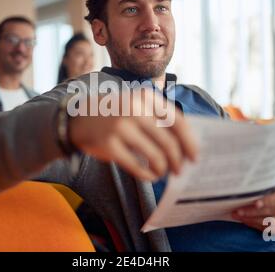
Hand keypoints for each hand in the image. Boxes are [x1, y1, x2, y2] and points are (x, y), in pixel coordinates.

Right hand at [68, 89, 196, 180]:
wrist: (79, 116)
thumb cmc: (116, 113)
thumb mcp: (137, 104)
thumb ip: (159, 118)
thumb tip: (186, 144)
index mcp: (146, 97)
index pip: (178, 122)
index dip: (190, 142)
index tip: (195, 157)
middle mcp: (134, 109)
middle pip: (168, 142)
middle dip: (177, 160)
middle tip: (179, 170)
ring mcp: (120, 127)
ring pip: (155, 156)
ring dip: (163, 169)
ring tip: (162, 172)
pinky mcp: (109, 145)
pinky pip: (137, 166)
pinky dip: (148, 175)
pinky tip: (150, 176)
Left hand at [232, 178, 274, 234]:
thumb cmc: (274, 185)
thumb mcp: (272, 178)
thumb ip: (263, 179)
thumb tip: (243, 179)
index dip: (270, 200)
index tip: (254, 203)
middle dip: (255, 212)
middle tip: (238, 211)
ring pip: (274, 222)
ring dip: (254, 220)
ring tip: (239, 216)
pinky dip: (259, 226)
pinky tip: (248, 221)